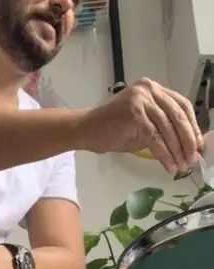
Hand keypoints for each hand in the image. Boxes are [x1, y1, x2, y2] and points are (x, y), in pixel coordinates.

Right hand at [82, 77, 203, 172]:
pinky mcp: (134, 114)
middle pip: (178, 116)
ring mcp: (141, 100)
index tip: (198, 145)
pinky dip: (164, 154)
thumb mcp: (142, 125)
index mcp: (153, 89)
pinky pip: (155, 137)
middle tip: (192, 158)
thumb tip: (184, 144)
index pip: (181, 105)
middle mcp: (149, 90)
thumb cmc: (111, 130)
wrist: (85, 130)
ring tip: (181, 165)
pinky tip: (168, 165)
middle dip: (188, 140)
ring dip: (177, 150)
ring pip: (167, 128)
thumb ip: (161, 128)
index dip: (192, 126)